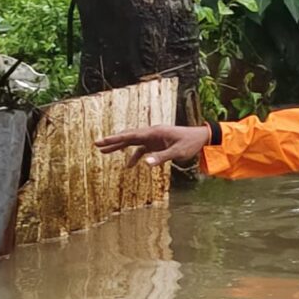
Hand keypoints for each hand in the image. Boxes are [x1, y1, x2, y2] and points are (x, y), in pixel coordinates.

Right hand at [95, 124, 211, 165]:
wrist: (201, 138)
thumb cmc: (190, 143)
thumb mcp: (177, 152)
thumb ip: (161, 158)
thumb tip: (145, 164)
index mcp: (154, 132)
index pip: (130, 135)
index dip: (115, 139)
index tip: (102, 141)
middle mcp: (151, 133)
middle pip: (128, 137)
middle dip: (112, 141)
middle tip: (96, 144)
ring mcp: (153, 138)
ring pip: (132, 142)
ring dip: (119, 147)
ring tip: (103, 152)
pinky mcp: (157, 144)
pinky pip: (142, 150)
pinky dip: (134, 157)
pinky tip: (129, 166)